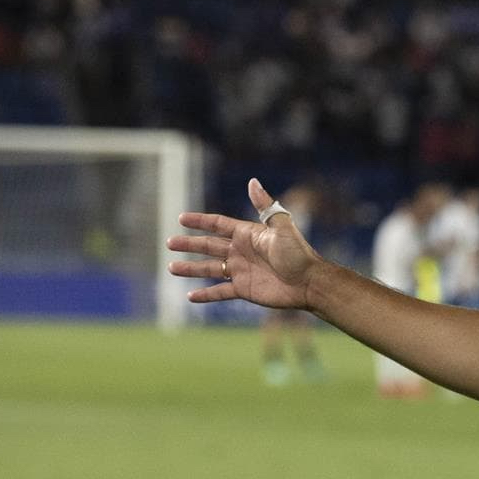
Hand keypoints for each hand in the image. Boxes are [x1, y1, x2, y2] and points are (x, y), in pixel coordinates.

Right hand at [167, 179, 324, 310]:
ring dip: (191, 269)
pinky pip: (220, 292)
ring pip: (210, 269)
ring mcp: (241, 271)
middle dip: (189, 244)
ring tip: (171, 268)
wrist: (309, 283)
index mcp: (247, 235)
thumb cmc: (298, 254)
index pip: (218, 224)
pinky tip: (190, 297)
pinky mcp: (244, 289)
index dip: (201, 221)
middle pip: (209, 246)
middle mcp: (241, 252)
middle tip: (169, 242)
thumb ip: (265, 206)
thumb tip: (252, 181)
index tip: (182, 218)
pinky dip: (206, 294)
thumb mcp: (282, 227)